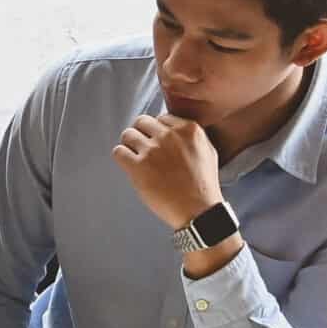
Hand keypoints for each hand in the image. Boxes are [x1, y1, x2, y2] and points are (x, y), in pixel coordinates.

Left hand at [112, 112, 223, 228]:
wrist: (197, 209)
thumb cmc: (203, 184)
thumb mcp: (208, 151)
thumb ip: (192, 136)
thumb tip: (174, 129)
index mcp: (188, 129)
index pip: (161, 118)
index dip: (157, 130)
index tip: (157, 141)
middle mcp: (169, 136)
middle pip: (142, 122)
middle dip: (141, 133)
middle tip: (142, 147)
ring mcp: (152, 150)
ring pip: (127, 134)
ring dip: (129, 144)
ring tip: (134, 156)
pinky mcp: (138, 166)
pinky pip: (118, 151)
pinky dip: (121, 156)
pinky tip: (129, 165)